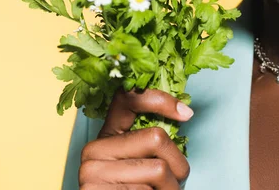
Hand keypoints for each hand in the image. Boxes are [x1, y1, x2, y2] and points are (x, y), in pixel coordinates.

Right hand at [78, 88, 193, 188]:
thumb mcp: (141, 163)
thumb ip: (150, 142)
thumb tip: (184, 114)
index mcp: (106, 135)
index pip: (128, 98)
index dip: (160, 99)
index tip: (187, 114)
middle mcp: (93, 150)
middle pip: (156, 137)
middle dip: (178, 163)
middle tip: (175, 182)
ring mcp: (92, 173)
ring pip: (159, 169)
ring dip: (172, 188)